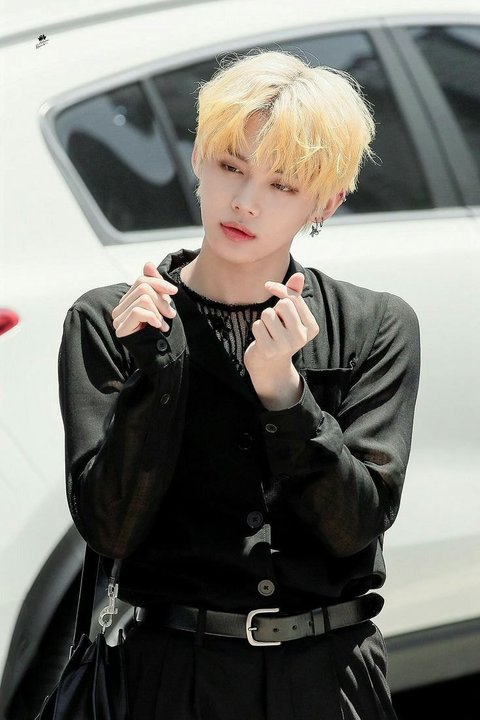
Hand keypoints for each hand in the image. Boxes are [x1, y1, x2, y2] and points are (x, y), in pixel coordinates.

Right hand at [112, 262, 177, 337]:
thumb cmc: (164, 331)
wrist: (164, 357)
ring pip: (143, 298)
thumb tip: (147, 264)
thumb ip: (154, 285)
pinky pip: (139, 311)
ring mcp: (118, 320)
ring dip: (160, 310)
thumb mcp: (162, 304)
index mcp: (128, 302)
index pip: (141, 280)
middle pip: (143, 287)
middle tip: (171, 314)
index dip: (159, 283)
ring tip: (165, 323)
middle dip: (162, 300)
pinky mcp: (121, 330)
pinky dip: (154, 317)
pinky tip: (159, 328)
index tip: (174, 292)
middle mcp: (119, 309)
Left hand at [244, 273, 318, 408]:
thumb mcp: (290, 315)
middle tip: (275, 323)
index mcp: (312, 327)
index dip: (279, 290)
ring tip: (269, 332)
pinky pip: (257, 325)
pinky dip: (256, 329)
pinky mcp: (269, 350)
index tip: (270, 287)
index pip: (293, 297)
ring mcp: (286, 345)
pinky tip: (262, 339)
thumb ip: (294, 294)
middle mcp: (301, 337)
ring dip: (264, 320)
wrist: (269, 365)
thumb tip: (298, 275)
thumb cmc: (280, 333)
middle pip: (283, 304)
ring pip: (268, 314)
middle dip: (274, 309)